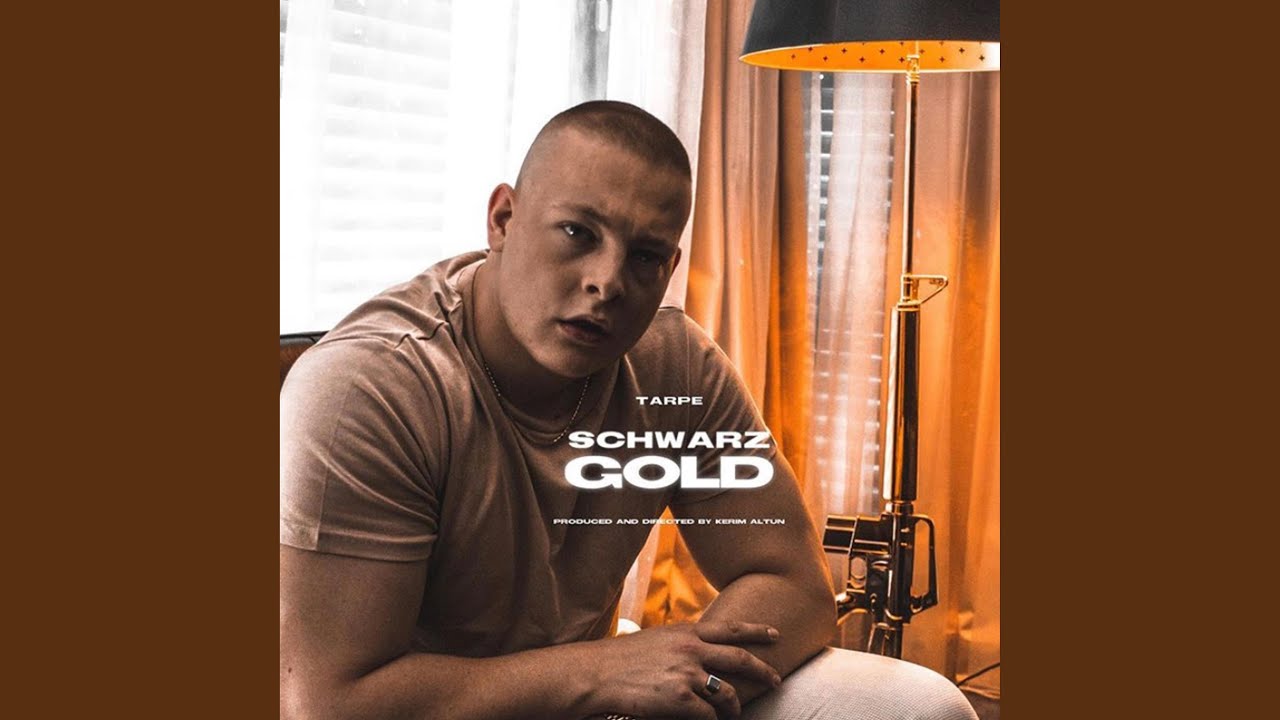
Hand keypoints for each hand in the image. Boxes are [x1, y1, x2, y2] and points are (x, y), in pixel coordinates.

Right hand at [579, 621, 781, 719]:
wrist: (596, 674)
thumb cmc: (620, 659)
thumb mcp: (657, 639)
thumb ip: (682, 643)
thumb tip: (701, 649)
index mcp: (686, 632)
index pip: (732, 629)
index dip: (757, 631)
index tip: (776, 634)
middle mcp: (692, 650)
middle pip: (741, 660)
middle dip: (763, 671)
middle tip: (775, 680)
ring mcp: (688, 674)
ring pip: (728, 694)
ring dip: (733, 707)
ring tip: (732, 713)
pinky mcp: (681, 699)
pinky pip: (709, 717)